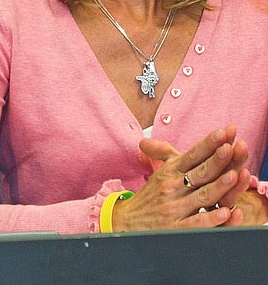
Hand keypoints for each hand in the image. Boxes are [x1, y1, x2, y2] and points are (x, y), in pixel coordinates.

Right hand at [113, 125, 248, 230]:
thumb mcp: (157, 171)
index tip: (223, 133)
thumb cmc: (149, 197)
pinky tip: (226, 213)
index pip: (193, 155)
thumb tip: (152, 135)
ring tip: (234, 175)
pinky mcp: (177, 228)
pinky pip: (197, 223)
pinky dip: (211, 218)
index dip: (208, 144)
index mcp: (171, 171)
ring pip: (203, 196)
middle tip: (231, 147)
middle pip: (200, 172)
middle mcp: (173, 187)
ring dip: (219, 186)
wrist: (126, 221)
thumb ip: (163, 152)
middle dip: (217, 160)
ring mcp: (175, 208)